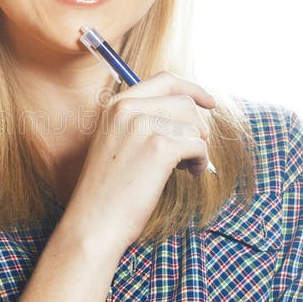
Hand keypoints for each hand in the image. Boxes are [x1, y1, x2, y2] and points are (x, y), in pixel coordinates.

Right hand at [66, 71, 215, 250]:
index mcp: (116, 105)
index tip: (208, 102)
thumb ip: (142, 121)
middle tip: (189, 152)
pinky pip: (198, 145)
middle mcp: (127, 109)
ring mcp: (142, 126)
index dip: (192, 89)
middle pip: (184, 103)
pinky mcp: (159, 148)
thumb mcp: (117, 142)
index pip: (164, 80)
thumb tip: (187, 112)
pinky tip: (189, 174)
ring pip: (194, 125)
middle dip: (196, 128)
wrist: (94, 221)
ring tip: (185, 167)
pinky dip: (200, 161)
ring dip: (198, 147)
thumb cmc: (108, 189)